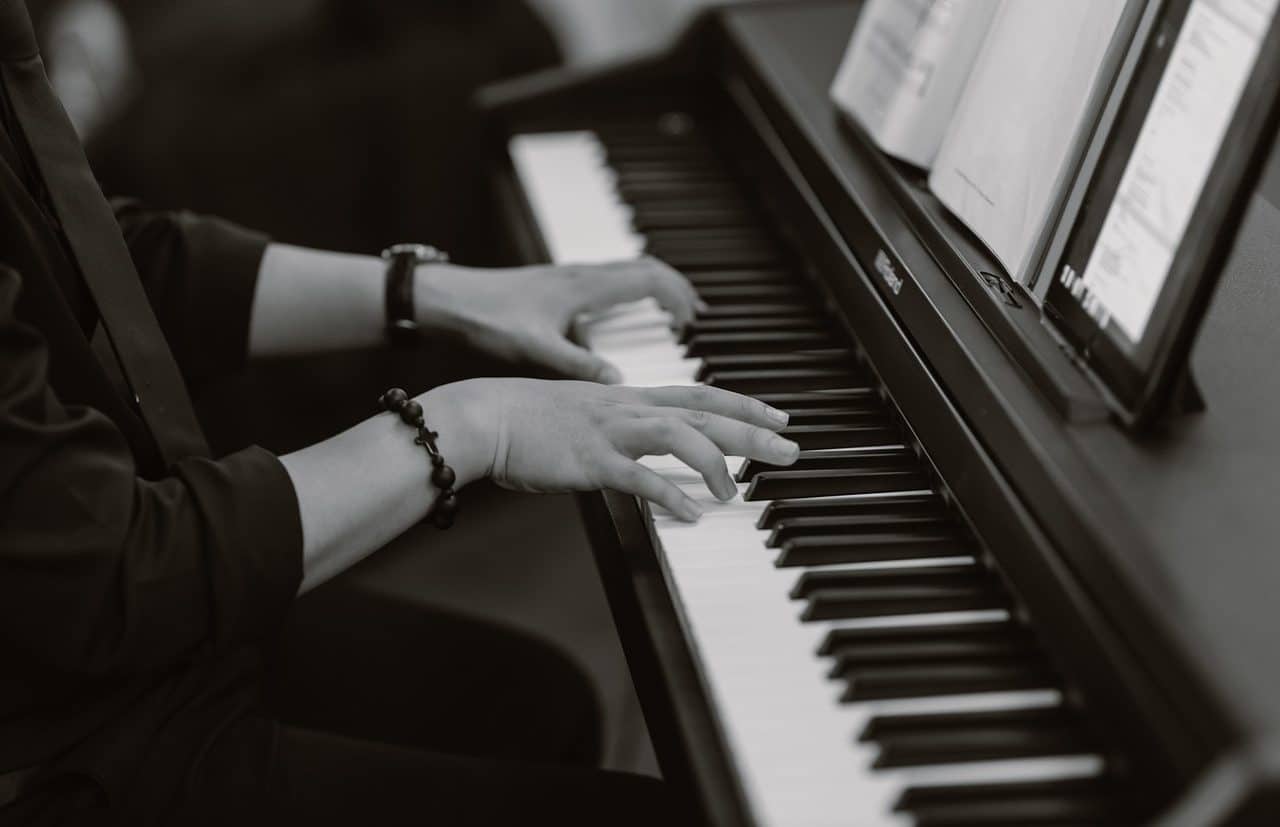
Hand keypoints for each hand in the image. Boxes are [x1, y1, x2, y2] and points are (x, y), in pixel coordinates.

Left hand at [414, 258, 699, 382]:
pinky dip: (628, 295)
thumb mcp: (535, 349)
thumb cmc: (487, 318)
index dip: (676, 297)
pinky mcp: (556, 287)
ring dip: (653, 289)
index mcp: (584, 286)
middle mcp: (581, 275)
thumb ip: (578, 364)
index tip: (693, 319)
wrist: (447, 299)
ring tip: (670, 313)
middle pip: (644, 269)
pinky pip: (607, 282)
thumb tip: (618, 381)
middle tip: (695, 313)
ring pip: (626, 272)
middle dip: (675, 289)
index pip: (648, 280)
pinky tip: (620, 319)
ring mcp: (568, 278)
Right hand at [422, 380, 796, 520]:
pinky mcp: (590, 461)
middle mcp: (628, 408)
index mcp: (628, 398)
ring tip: (737, 491)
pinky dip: (670, 495)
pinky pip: (639, 478)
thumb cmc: (526, 419)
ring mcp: (611, 433)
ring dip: (715, 464)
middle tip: (790, 450)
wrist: (484, 416)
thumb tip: (639, 446)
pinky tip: (692, 513)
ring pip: (680, 437)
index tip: (776, 416)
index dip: (741, 405)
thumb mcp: (583, 414)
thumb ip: (616, 427)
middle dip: (752, 432)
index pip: (699, 395)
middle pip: (704, 414)